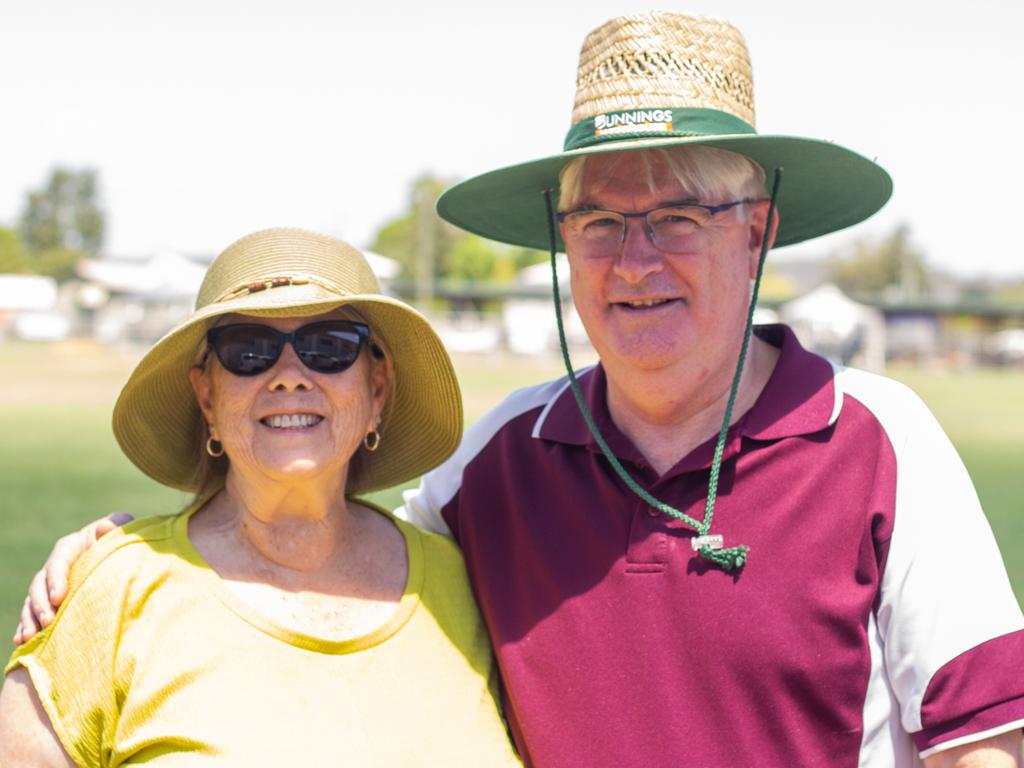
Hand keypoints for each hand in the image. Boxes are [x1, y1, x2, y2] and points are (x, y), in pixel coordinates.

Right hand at [13, 512, 133, 644]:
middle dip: (41, 604)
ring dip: (30, 618)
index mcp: (70, 547)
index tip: (60, 597)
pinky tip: (22, 641)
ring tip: (30, 636)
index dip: (56, 579)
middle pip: (40, 584)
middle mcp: (55, 566)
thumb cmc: (122, 538)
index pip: (58, 562)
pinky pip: (33, 614)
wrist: (122, 553)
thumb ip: (115, 526)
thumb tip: (103, 527)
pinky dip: (26, 626)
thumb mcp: (123, 528)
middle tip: (48, 621)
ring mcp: (50, 584)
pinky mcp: (51, 600)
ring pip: (32, 601)